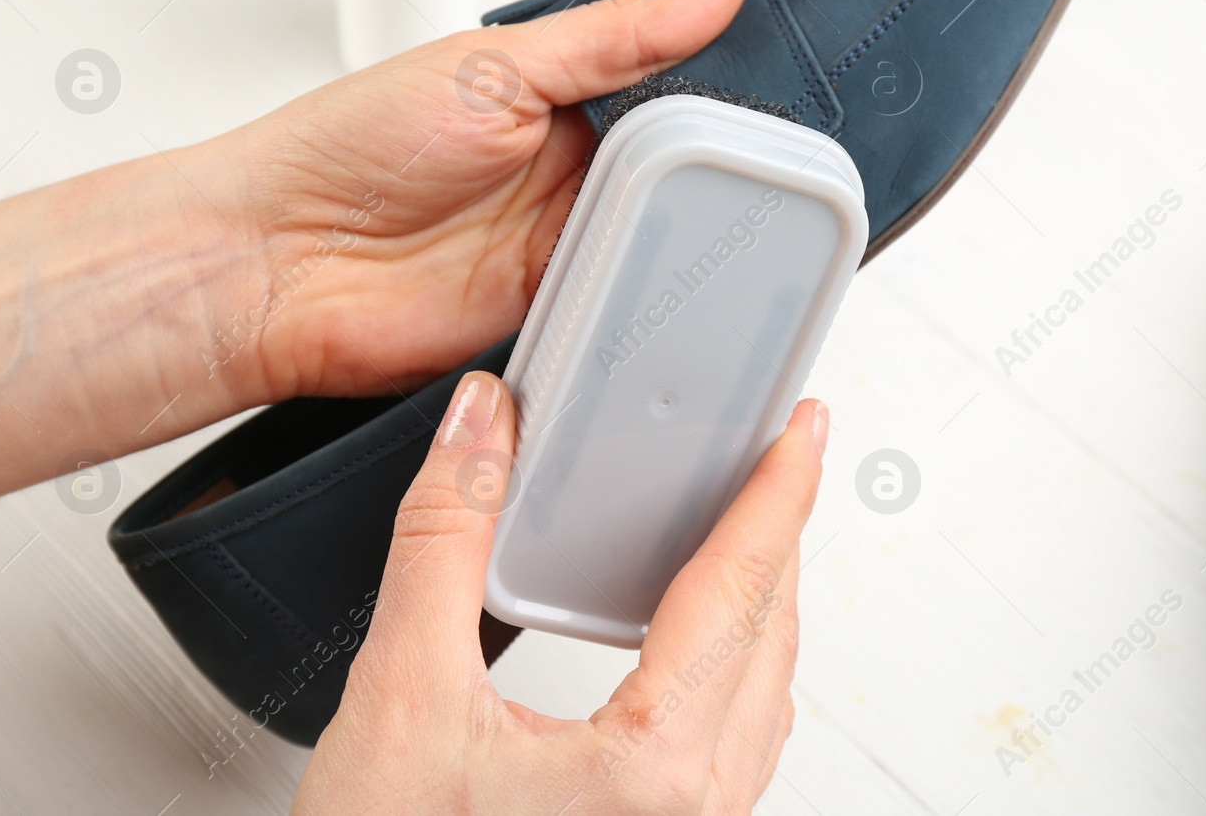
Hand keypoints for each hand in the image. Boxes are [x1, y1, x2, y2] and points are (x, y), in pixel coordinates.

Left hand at [0, 0, 747, 527]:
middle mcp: (567, 179)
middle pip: (682, 185)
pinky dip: (646, 316)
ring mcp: (559, 254)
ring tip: (744, 251)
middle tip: (783, 192)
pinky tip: (680, 310)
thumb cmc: (350, 147)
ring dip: (687, 256)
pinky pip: (619, 318)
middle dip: (724, 190)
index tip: (795, 116)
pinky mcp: (547, 320)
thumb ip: (617, 37)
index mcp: (563, 101)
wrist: (273, 264)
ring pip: (660, 256)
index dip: (734, 108)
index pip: (678, 98)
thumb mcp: (498, 64)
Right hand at [291, 371, 826, 815]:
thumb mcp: (402, 697)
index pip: (739, 593)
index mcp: (650, 774)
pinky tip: (701, 641)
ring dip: (764, 603)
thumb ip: (442, 541)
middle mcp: (693, 814)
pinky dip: (736, 664)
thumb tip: (481, 428)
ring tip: (748, 533)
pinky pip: (738, 743)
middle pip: (769, 638)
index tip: (803, 430)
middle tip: (781, 457)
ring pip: (765, 696)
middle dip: (779, 535)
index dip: (777, 496)